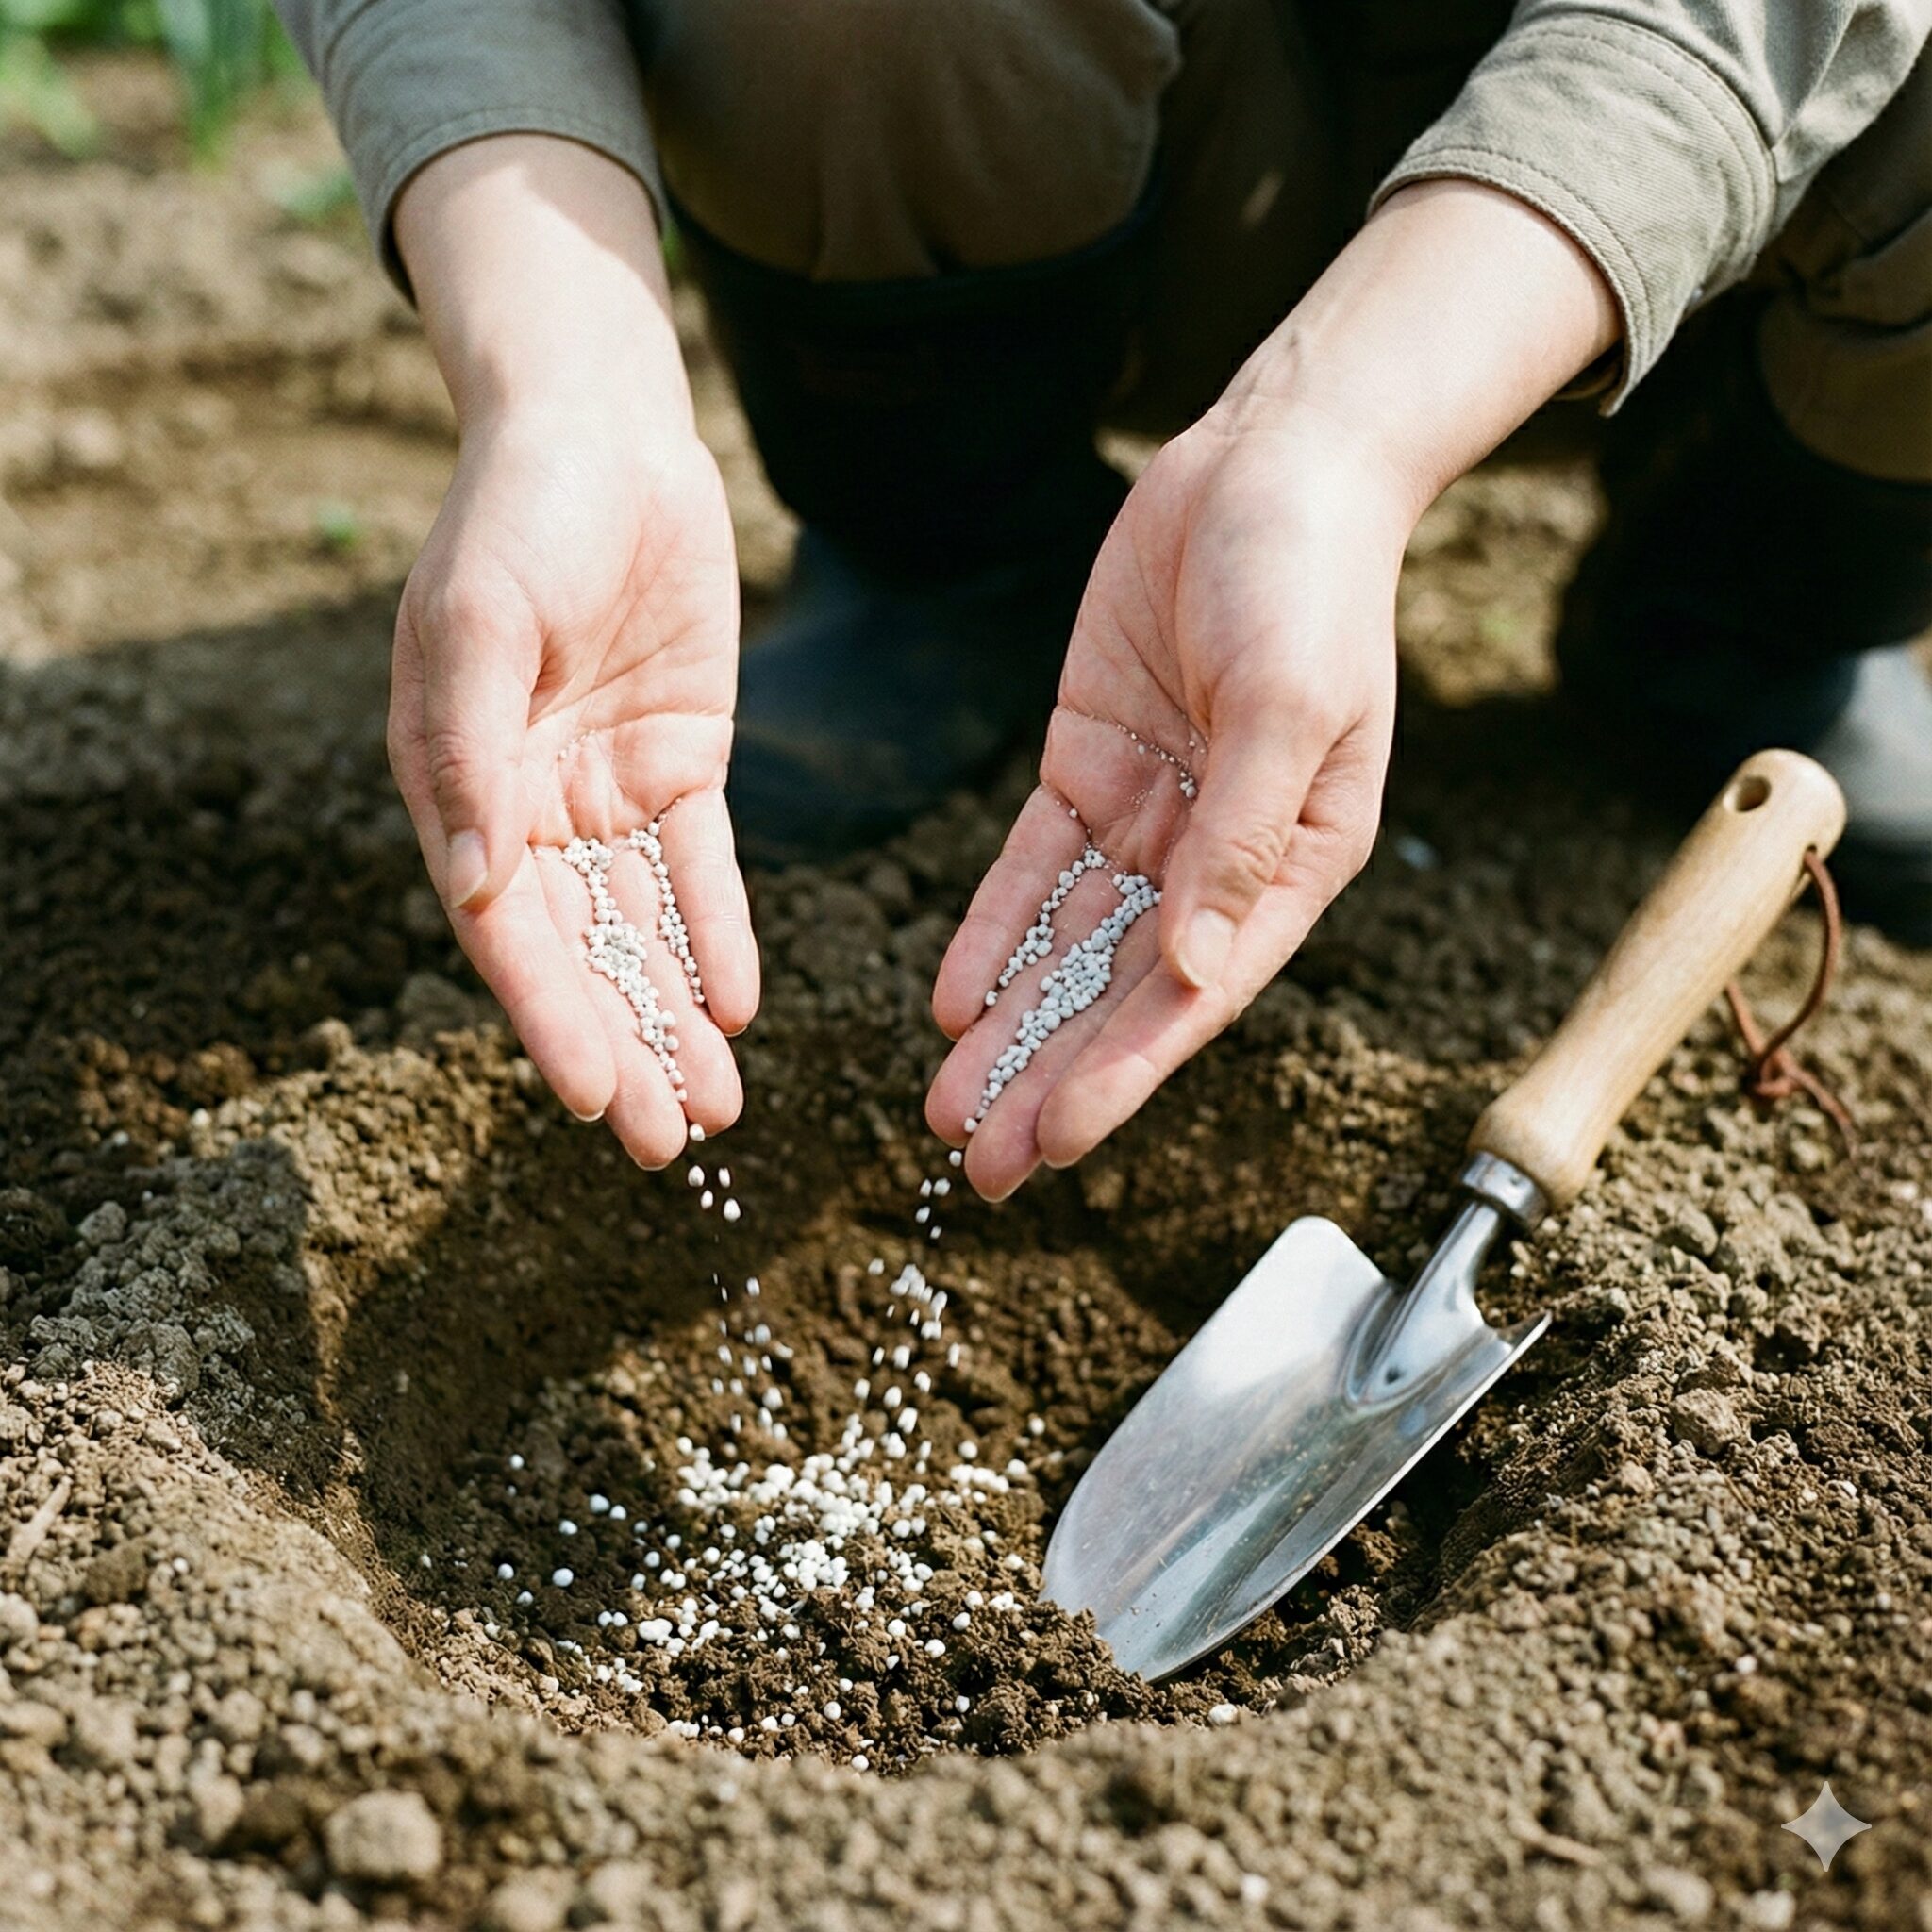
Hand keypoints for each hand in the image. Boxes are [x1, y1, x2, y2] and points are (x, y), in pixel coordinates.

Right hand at [388, 135, 756, 1163]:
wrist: (603, 432)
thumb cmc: (516, 515)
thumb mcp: (478, 619)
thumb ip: (467, 750)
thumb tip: (477, 880)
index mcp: (460, 788)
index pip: (508, 934)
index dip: (549, 1020)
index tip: (591, 1101)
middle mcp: (529, 807)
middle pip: (581, 955)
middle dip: (622, 1050)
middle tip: (665, 1145)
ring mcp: (607, 790)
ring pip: (645, 931)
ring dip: (675, 1017)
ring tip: (714, 1107)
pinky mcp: (680, 763)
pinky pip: (703, 870)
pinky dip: (719, 935)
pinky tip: (741, 1004)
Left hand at [925, 426, 1402, 1197]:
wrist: (1273, 463)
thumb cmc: (1310, 582)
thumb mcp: (1286, 708)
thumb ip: (1237, 839)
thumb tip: (1189, 970)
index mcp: (1291, 863)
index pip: (1191, 996)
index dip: (1120, 1076)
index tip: (1051, 1145)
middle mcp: (1219, 858)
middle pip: (1119, 993)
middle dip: (1048, 1079)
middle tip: (976, 1166)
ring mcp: (1151, 814)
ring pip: (1066, 945)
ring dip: (1011, 1024)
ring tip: (947, 1103)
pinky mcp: (1088, 767)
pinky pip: (1030, 867)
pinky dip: (993, 928)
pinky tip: (953, 996)